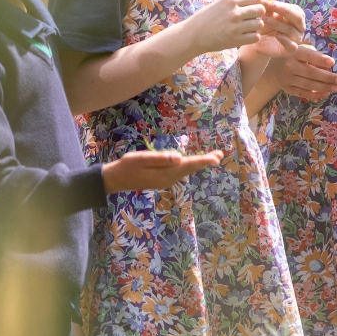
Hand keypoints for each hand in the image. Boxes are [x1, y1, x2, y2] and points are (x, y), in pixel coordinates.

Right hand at [101, 149, 221, 192]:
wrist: (116, 180)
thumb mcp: (141, 159)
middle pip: (190, 168)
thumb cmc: (127, 166)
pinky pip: (180, 172)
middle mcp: (169, 179)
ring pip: (186, 171)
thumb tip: (179, 158)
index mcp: (165, 173)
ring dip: (198, 164)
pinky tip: (192, 162)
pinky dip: (189, 166)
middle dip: (205, 162)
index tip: (216, 158)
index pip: (188, 165)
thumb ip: (160, 158)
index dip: (203, 161)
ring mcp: (166, 180)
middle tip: (220, 155)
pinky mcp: (162, 179)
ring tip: (211, 157)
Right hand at [181, 0, 269, 56]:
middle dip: (260, 14)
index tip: (262, 6)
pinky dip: (253, 37)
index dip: (263, 2)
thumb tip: (258, 1)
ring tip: (248, 28)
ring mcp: (235, 26)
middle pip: (260, 10)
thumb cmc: (207, 18)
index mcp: (231, 0)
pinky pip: (255, 37)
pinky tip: (246, 36)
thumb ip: (237, 2)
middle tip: (254, 18)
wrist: (193, 34)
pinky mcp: (235, 40)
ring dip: (256, 26)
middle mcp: (235, 11)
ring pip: (259, 24)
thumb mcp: (221, 4)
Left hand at [248, 0, 304, 57]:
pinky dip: (285, 40)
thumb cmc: (265, 26)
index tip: (270, 2)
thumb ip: (269, 9)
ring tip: (264, 19)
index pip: (295, 9)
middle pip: (298, 17)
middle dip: (284, 10)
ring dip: (277, 23)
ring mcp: (296, 39)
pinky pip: (292, 46)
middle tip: (270, 6)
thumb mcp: (266, 15)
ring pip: (291, 30)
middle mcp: (299, 28)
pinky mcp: (291, 50)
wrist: (258, 42)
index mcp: (296, 17)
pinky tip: (277, 34)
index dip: (283, 5)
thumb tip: (268, 1)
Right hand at [269, 43, 336, 100]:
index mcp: (294, 53)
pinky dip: (315, 94)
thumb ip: (315, 56)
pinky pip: (303, 93)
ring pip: (308, 84)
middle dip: (327, 77)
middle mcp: (290, 66)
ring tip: (336, 88)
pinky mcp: (288, 89)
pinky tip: (326, 93)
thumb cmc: (294, 57)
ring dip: (324, 87)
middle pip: (310, 72)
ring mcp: (288, 79)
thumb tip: (329, 67)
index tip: (333, 63)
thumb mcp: (302, 50)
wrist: (274, 69)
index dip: (320, 59)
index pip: (308, 55)